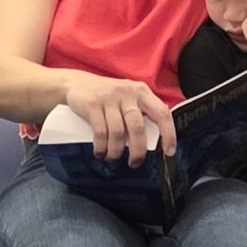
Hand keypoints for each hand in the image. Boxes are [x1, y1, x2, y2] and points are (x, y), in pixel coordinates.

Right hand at [60, 73, 177, 165]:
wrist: (77, 83)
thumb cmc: (108, 96)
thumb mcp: (128, 98)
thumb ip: (141, 113)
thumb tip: (152, 139)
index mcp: (142, 92)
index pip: (162, 113)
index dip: (168, 134)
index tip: (168, 151)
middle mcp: (128, 93)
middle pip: (137, 128)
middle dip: (137, 151)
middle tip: (134, 163)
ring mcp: (109, 98)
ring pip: (118, 132)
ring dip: (116, 151)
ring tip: (113, 158)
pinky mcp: (92, 105)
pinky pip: (100, 132)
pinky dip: (101, 147)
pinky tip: (100, 152)